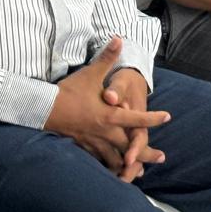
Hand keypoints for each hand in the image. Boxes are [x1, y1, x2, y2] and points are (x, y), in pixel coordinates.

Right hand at [44, 38, 170, 175]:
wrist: (42, 110)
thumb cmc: (69, 91)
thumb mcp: (90, 74)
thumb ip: (107, 57)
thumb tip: (119, 38)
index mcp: (110, 115)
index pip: (137, 118)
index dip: (153, 118)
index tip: (167, 117)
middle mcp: (104, 132)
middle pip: (130, 147)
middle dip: (146, 153)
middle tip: (161, 157)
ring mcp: (93, 143)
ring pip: (115, 159)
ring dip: (129, 165)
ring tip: (140, 171)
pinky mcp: (83, 148)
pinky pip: (99, 162)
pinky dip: (109, 168)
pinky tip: (114, 172)